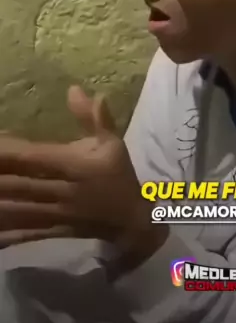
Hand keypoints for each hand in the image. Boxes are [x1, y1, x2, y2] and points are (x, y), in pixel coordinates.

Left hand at [0, 87, 165, 256]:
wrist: (134, 220)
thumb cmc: (120, 175)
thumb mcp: (112, 143)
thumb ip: (93, 118)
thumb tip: (74, 89)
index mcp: (76, 166)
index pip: (36, 158)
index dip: (10, 152)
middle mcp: (64, 191)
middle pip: (22, 184)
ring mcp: (58, 214)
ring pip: (20, 209)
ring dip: (0, 201)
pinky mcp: (54, 231)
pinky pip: (26, 232)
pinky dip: (8, 233)